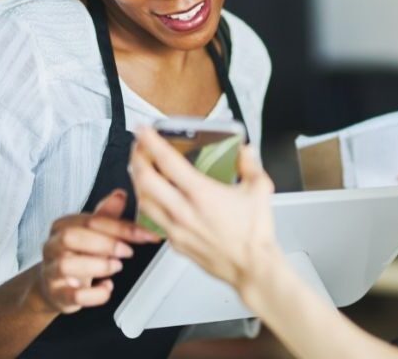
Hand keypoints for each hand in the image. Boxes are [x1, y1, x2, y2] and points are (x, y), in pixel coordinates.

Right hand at [37, 189, 160, 313]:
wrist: (55, 286)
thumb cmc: (77, 254)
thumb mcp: (92, 233)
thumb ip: (107, 215)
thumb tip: (121, 194)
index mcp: (64, 226)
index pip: (92, 220)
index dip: (121, 227)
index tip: (145, 235)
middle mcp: (53, 246)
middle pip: (72, 237)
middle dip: (105, 243)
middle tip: (128, 251)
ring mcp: (52, 271)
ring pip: (67, 265)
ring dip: (99, 266)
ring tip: (117, 266)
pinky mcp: (57, 295)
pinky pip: (74, 295)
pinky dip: (95, 294)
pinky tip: (107, 287)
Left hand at [129, 127, 278, 293]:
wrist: (252, 267)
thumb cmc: (254, 235)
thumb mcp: (259, 190)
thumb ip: (250, 165)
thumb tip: (245, 152)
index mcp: (201, 193)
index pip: (166, 161)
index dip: (150, 141)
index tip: (144, 130)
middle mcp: (183, 210)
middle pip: (145, 179)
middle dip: (137, 158)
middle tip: (139, 147)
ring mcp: (176, 228)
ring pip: (143, 200)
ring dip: (137, 181)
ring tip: (141, 170)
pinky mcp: (175, 243)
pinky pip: (153, 220)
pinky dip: (148, 205)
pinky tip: (155, 200)